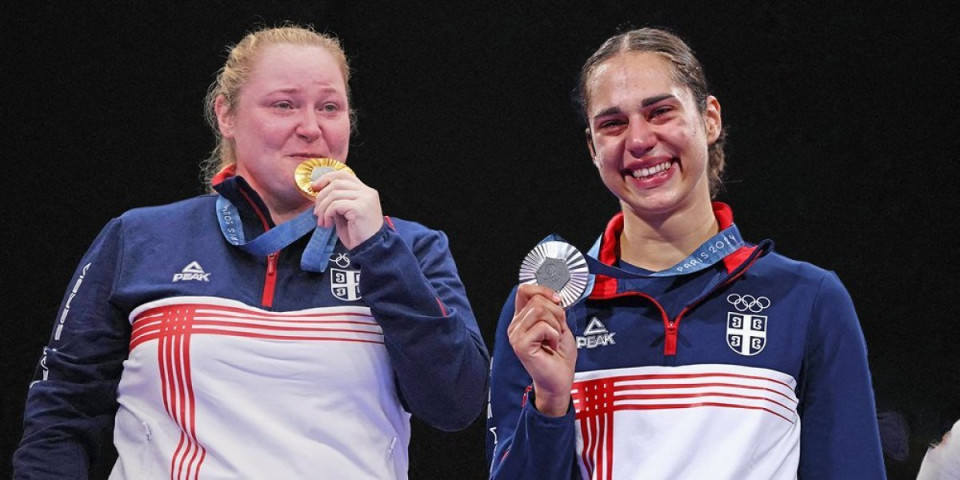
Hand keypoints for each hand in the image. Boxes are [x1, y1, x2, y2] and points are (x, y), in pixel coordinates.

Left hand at [312, 170, 383, 249]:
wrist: (370, 249)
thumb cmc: (359, 235)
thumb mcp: (346, 214)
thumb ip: (337, 202)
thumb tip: (320, 195)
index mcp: (365, 191)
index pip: (343, 175)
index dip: (326, 178)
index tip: (314, 187)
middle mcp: (367, 192)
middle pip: (336, 183)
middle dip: (321, 197)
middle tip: (317, 212)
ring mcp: (365, 198)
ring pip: (334, 194)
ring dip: (323, 208)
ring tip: (322, 221)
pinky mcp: (360, 207)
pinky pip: (336, 205)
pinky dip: (327, 214)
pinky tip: (328, 225)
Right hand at [507, 283, 576, 416]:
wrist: (560, 380)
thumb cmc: (559, 356)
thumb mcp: (559, 325)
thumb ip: (552, 309)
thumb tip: (552, 296)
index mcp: (522, 319)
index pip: (524, 290)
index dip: (543, 290)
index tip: (557, 301)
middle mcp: (516, 326)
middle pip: (537, 300)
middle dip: (556, 313)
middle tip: (557, 331)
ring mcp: (516, 335)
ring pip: (540, 310)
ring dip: (555, 325)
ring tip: (553, 339)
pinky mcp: (521, 345)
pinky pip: (543, 326)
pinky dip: (554, 335)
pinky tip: (551, 346)